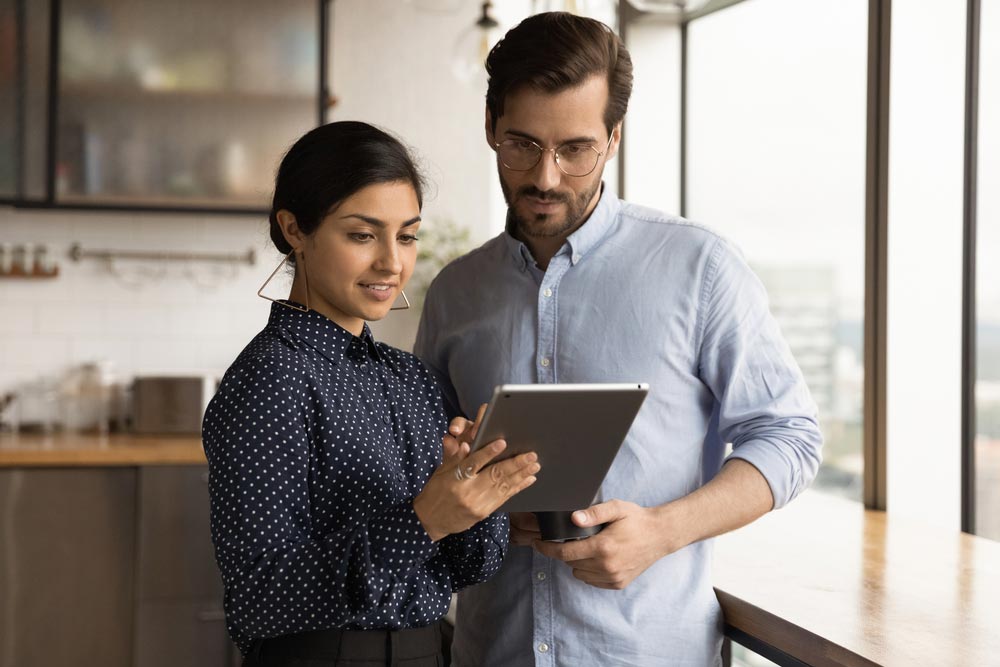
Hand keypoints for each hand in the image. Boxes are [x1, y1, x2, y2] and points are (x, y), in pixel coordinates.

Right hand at [414, 406, 539, 541]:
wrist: (430, 521)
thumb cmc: (435, 491)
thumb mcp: (441, 472)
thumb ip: (455, 458)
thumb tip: (467, 444)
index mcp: (454, 479)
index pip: (473, 463)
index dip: (488, 452)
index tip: (502, 442)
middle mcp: (467, 492)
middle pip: (494, 475)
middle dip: (515, 464)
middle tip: (531, 455)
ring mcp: (477, 505)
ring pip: (503, 487)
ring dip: (521, 475)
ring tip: (534, 466)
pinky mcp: (483, 513)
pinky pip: (503, 498)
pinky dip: (517, 488)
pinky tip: (527, 480)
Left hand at [532, 500, 670, 589]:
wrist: (660, 535)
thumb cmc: (636, 519)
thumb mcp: (615, 508)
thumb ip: (593, 513)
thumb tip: (572, 518)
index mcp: (603, 547)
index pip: (564, 553)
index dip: (547, 548)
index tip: (537, 543)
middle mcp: (607, 566)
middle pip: (570, 562)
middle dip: (567, 550)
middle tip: (576, 538)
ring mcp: (613, 577)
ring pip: (579, 573)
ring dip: (578, 561)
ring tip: (590, 547)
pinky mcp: (618, 584)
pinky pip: (592, 580)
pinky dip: (590, 570)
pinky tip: (599, 557)